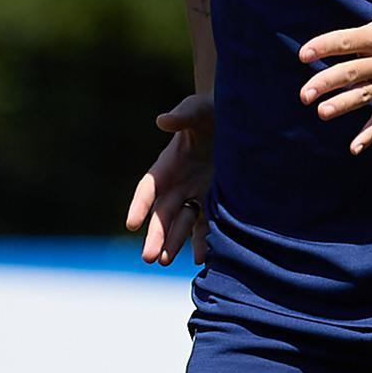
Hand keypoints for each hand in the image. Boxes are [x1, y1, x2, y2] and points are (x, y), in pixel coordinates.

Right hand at [124, 94, 213, 265]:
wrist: (240, 120)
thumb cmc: (210, 111)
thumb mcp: (197, 110)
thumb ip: (182, 116)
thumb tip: (162, 120)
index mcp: (167, 165)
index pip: (148, 189)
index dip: (139, 205)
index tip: (131, 224)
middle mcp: (179, 184)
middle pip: (162, 214)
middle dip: (155, 235)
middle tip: (149, 257)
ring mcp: (198, 195)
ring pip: (182, 224)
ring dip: (174, 243)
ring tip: (166, 262)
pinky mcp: (218, 202)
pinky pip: (208, 226)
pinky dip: (204, 242)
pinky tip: (203, 259)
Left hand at [297, 0, 371, 151]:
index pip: (348, 42)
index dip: (324, 47)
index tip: (303, 54)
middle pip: (352, 74)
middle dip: (326, 83)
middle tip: (304, 93)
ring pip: (364, 97)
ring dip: (343, 106)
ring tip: (322, 113)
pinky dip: (370, 134)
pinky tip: (353, 148)